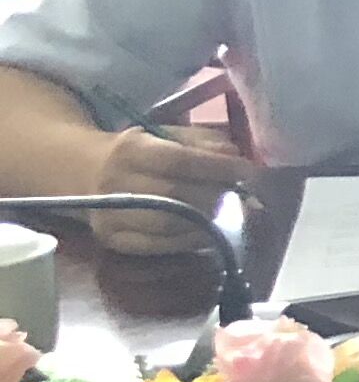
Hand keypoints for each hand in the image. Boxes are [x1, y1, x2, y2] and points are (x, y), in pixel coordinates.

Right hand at [90, 128, 268, 251]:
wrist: (88, 172)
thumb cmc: (142, 153)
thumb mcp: (169, 135)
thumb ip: (204, 142)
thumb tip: (234, 156)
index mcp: (130, 150)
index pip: (178, 160)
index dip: (217, 167)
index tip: (247, 171)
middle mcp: (114, 183)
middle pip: (174, 195)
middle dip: (214, 195)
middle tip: (236, 193)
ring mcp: (109, 216)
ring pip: (167, 225)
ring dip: (205, 220)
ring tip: (221, 210)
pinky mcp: (111, 241)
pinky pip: (157, 246)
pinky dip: (189, 240)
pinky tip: (206, 231)